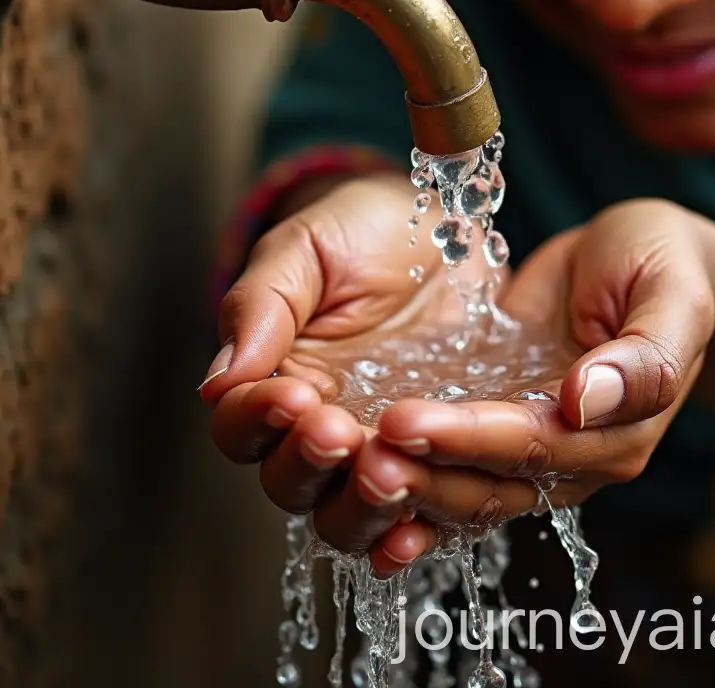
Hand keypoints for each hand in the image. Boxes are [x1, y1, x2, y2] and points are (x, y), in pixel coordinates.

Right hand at [200, 172, 495, 568]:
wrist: (443, 232)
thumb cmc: (364, 233)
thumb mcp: (306, 249)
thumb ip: (261, 305)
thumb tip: (219, 379)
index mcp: (276, 379)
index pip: (242, 426)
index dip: (258, 418)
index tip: (293, 395)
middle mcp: (320, 428)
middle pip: (291, 484)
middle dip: (309, 465)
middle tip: (340, 432)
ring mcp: (378, 449)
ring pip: (347, 513)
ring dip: (362, 506)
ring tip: (387, 474)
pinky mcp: (434, 459)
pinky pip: (417, 513)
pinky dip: (411, 534)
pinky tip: (416, 532)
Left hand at [318, 200, 714, 564]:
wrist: (645, 258)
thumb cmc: (663, 264)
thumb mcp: (672, 294)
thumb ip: (645, 353)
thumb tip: (587, 403)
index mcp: (619, 430)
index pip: (534, 448)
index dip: (467, 439)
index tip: (401, 420)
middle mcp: (575, 456)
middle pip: (487, 483)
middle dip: (417, 470)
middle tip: (344, 444)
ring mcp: (535, 446)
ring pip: (460, 486)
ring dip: (400, 479)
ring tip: (332, 453)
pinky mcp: (502, 423)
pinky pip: (451, 463)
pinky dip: (408, 474)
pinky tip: (352, 473)